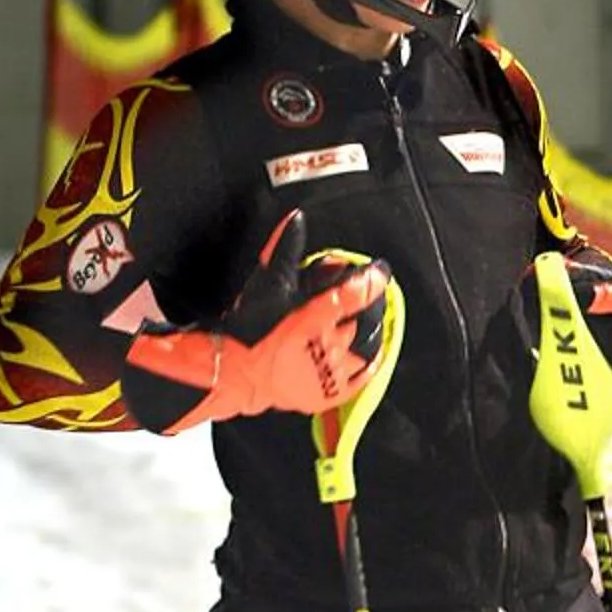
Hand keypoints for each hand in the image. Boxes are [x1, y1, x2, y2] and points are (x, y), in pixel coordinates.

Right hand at [121, 210, 388, 434]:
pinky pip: (364, 377)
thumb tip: (295, 220)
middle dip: (372, 303)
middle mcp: (331, 343)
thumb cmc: (248, 328)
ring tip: (371, 320)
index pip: (360, 291)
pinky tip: (372, 352)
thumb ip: (286, 248)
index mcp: (319, 314)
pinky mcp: (331, 392)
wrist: (233, 372)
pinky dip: (372, 362)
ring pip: (371, 347)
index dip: (373, 277)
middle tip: (369, 293)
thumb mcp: (268, 281)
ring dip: (374, 331)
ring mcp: (333, 370)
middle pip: (369, 319)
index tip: (379, 270)